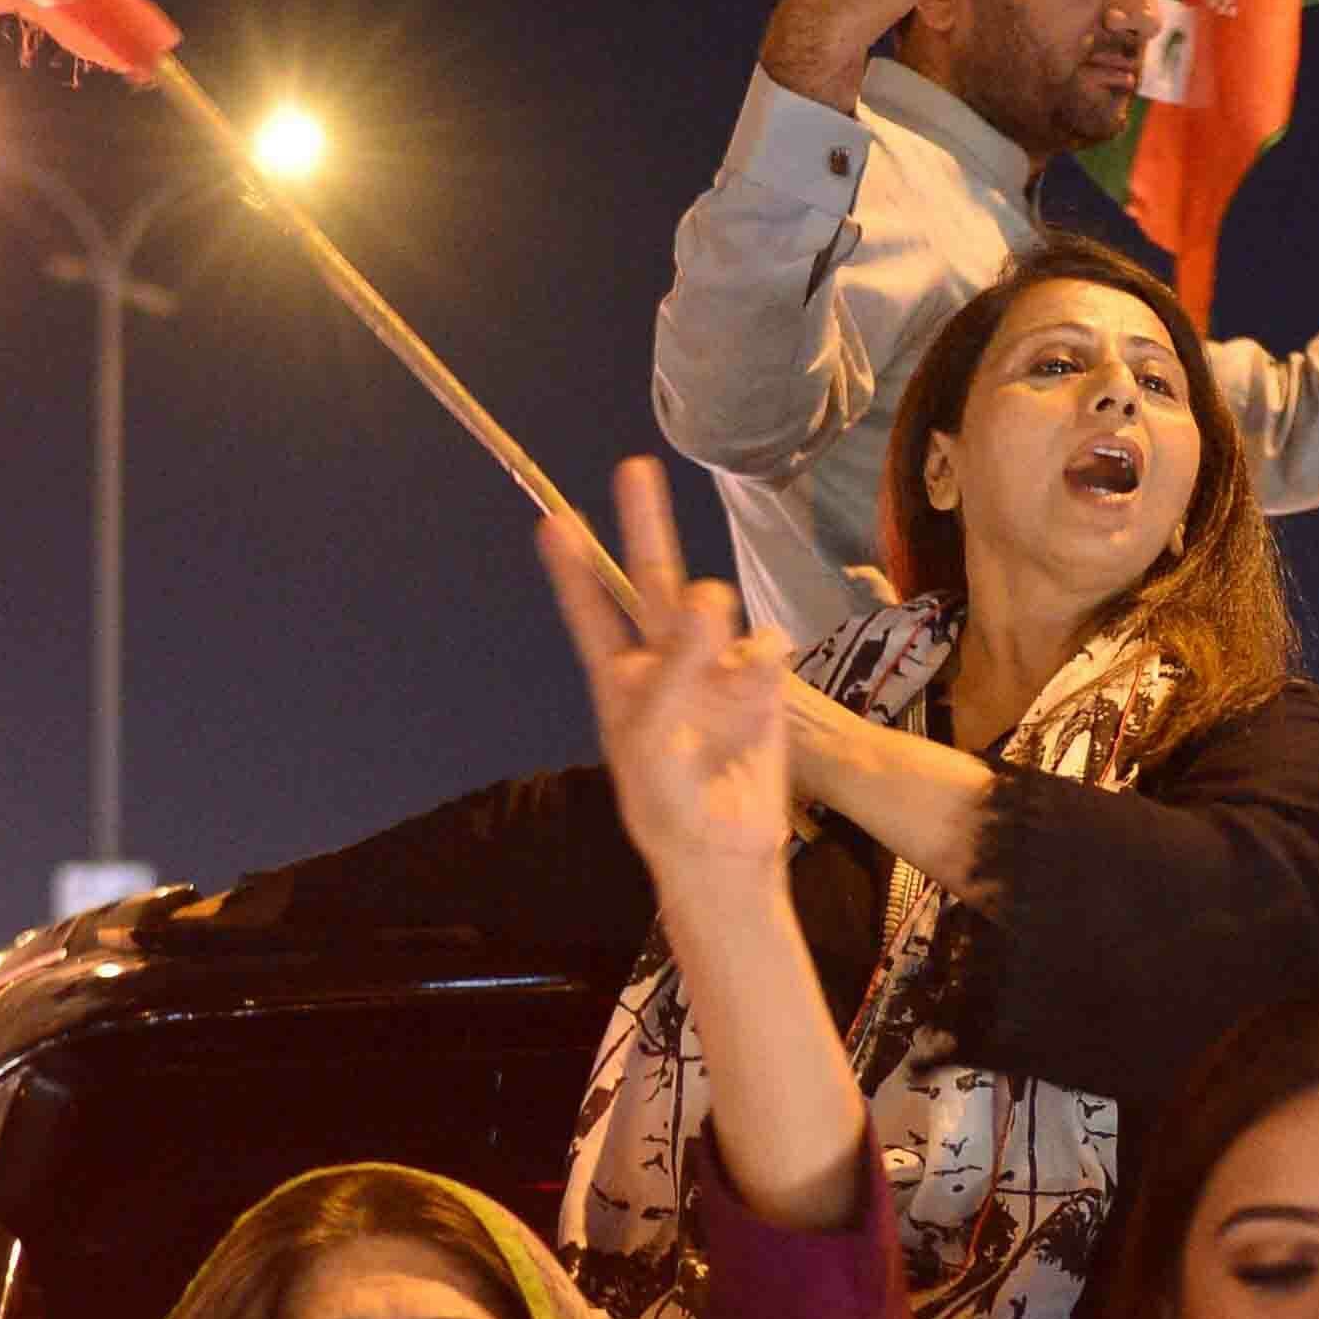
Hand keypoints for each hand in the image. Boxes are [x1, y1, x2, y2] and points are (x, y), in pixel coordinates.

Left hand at [543, 460, 795, 896]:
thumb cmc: (667, 804)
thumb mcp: (650, 740)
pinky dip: (760, 658)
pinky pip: (764, 649)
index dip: (572, 571)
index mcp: (620, 680)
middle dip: (643, 527)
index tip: (553, 521)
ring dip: (709, 611)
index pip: (591, 614)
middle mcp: (664, 664)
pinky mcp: (759, 687)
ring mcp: (713, 671)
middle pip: (651, 583)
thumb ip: (672, 671)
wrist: (725, 851)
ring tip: (709, 615)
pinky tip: (755, 679)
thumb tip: (707, 600)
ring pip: (713, 610)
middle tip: (633, 467)